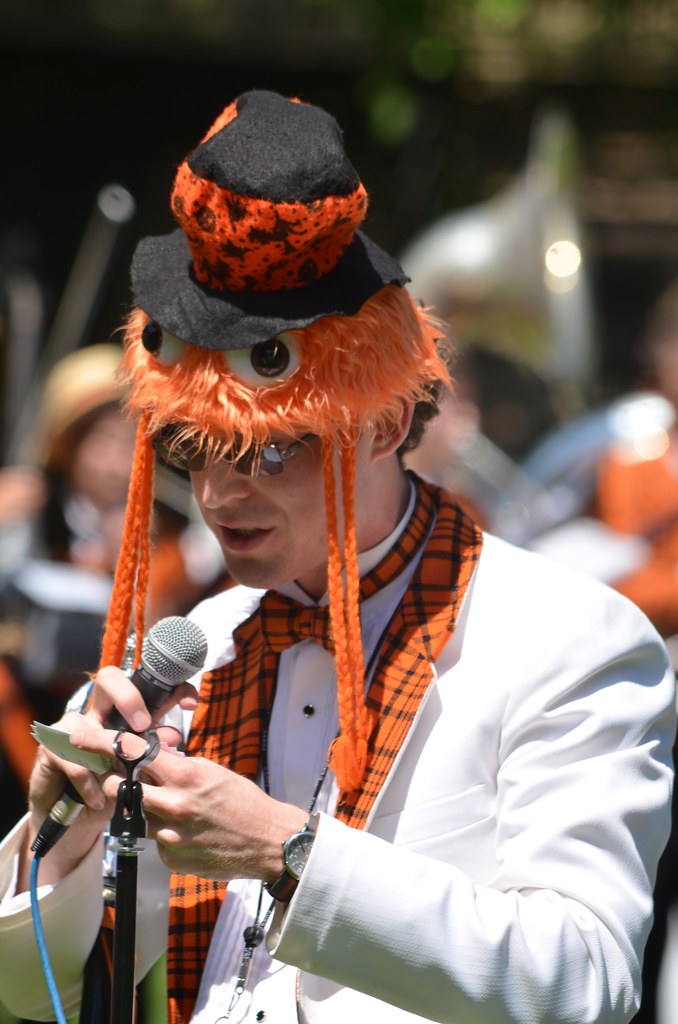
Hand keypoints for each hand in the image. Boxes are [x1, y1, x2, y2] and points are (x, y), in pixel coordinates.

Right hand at [21, 664, 198, 887]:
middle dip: (127, 696)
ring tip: (118, 783)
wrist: (73, 817)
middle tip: (142, 723)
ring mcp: (72, 725)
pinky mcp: (52, 747)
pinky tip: (98, 800)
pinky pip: (73, 759)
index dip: (171, 689)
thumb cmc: (111, 788)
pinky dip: (89, 784)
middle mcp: (98, 711)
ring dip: (103, 757)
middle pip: (108, 678)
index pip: (146, 685)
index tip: (190, 704)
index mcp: (124, 713)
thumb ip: (155, 752)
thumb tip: (173, 736)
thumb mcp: (139, 771)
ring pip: (86, 721)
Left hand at [71, 728, 306, 883]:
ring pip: (137, 815)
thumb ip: (178, 765)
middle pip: (121, 787)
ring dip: (147, 809)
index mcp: (184, 774)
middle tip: (124, 777)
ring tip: (179, 810)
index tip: (81, 736)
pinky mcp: (170, 858)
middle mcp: (172, 803)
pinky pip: (154, 840)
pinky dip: (165, 834)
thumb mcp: (211, 771)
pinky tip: (191, 834)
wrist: (268, 841)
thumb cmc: (243, 801)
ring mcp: (169, 834)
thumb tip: (152, 756)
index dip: (102, 742)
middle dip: (118, 780)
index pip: (133, 751)